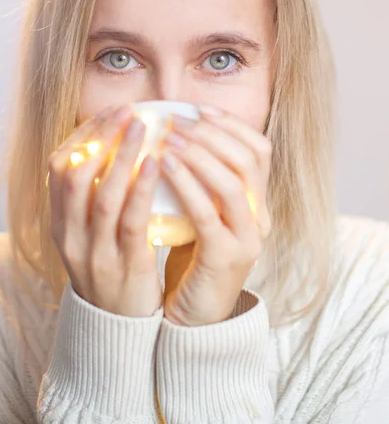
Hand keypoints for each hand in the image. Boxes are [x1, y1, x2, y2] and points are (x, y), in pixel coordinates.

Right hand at [47, 104, 162, 316]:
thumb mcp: (90, 236)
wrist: (117, 328)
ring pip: (104, 194)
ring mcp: (96, 253)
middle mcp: (71, 236)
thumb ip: (93, 200)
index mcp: (60, 225)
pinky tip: (158, 164)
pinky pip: (132, 220)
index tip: (108, 114)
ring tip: (143, 125)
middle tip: (127, 111)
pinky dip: (142, 188)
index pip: (59, 170)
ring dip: (123, 155)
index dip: (82, 137)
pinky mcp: (125, 266)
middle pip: (77, 176)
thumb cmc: (110, 270)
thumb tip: (113, 149)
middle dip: (101, 138)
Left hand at [160, 105, 271, 326]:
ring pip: (233, 184)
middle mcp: (261, 218)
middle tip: (176, 120)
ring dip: (199, 155)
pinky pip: (208, 215)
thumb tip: (170, 136)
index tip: (197, 109)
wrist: (195, 314)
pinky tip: (164, 167)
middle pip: (249, 160)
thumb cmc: (191, 257)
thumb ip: (197, 181)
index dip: (231, 125)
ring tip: (168, 138)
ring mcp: (248, 239)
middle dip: (211, 134)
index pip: (259, 150)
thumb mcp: (200, 213)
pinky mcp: (226, 258)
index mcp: (257, 203)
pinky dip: (187, 186)